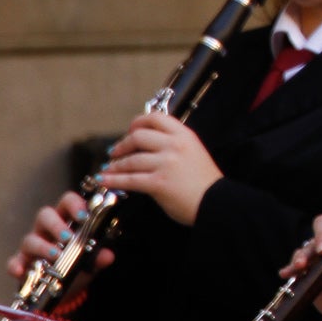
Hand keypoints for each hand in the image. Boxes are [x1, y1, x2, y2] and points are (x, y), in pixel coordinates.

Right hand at [9, 191, 113, 279]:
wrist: (63, 289)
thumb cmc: (77, 266)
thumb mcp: (91, 262)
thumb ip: (98, 256)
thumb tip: (107, 256)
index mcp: (66, 220)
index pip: (67, 202)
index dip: (74, 204)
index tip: (83, 215)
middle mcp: (47, 229)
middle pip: (44, 215)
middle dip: (56, 225)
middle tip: (68, 237)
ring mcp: (32, 246)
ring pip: (30, 238)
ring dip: (42, 246)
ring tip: (55, 255)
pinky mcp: (21, 263)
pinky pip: (14, 261)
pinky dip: (16, 265)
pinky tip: (22, 271)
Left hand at [96, 114, 222, 224]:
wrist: (216, 202)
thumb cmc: (205, 181)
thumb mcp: (194, 153)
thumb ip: (174, 146)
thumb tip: (147, 148)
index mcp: (185, 136)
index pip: (156, 118)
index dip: (138, 122)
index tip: (130, 129)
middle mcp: (175, 145)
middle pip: (139, 136)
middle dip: (122, 144)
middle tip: (115, 151)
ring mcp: (166, 163)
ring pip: (131, 159)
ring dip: (115, 165)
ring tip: (108, 168)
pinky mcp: (158, 182)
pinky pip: (130, 179)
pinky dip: (113, 180)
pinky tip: (105, 180)